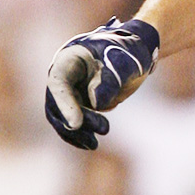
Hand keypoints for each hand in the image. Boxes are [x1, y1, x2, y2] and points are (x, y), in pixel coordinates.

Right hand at [45, 18, 159, 149]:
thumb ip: (112, 79)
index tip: (77, 124)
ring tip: (94, 145)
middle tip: (104, 129)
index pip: (60, 84)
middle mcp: (63, 77)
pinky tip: (89, 144)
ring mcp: (69, 91)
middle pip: (58, 104)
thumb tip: (96, 103)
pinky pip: (72, 122)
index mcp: (69, 59)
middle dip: (77, 121)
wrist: (137, 50)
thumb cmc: (129, 50)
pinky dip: (79, 134)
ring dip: (76, 133)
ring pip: (63, 117)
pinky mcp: (78, 103)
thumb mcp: (125, 60)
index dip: (66, 105)